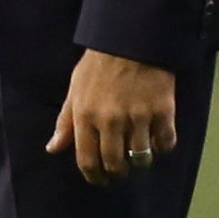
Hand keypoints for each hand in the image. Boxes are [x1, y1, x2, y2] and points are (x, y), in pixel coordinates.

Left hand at [47, 49, 177, 185]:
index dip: (94, 177)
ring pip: (141, 159)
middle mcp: (111, 120)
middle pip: (115, 165)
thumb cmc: (98, 63)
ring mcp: (138, 117)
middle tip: (120, 173)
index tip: (100, 180)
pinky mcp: (162, 110)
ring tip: (139, 156)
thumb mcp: (75, 89)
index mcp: (86, 116)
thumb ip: (65, 121)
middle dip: (117, 174)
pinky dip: (162, 147)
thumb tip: (53, 149)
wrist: (131, 37)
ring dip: (140, 163)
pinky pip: (165, 143)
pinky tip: (157, 140)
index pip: (87, 161)